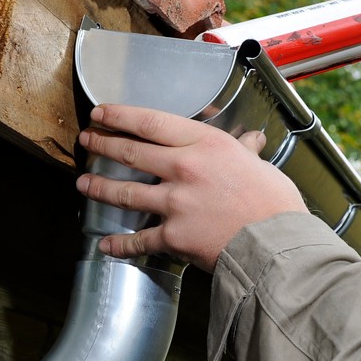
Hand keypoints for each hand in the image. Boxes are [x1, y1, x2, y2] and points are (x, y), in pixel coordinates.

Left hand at [75, 103, 307, 272]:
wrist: (276, 245)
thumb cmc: (274, 203)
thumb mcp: (260, 165)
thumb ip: (246, 152)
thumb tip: (252, 140)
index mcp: (205, 144)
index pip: (151, 122)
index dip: (120, 116)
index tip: (101, 114)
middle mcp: (184, 168)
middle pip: (131, 153)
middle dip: (103, 145)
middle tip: (86, 141)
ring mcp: (175, 203)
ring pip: (126, 192)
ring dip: (100, 187)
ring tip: (83, 184)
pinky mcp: (173, 236)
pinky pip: (139, 240)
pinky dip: (120, 245)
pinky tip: (105, 246)